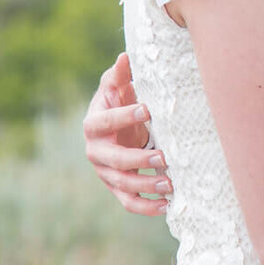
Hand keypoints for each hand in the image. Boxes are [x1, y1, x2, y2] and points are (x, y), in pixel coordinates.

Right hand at [82, 52, 171, 215]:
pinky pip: (128, 202)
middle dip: (138, 159)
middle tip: (164, 157)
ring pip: (122, 184)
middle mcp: (95, 151)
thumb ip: (120, 74)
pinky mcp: (116, 188)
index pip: (105, 121)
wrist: (115, 129)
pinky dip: (146, 207)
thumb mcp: (117, 87)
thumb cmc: (118, 102)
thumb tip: (125, 56)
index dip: (124, 116)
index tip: (148, 109)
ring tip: (170, 183)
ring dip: (146, 185)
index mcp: (93, 124)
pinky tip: (166, 205)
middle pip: (114, 159)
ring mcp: (104, 172)